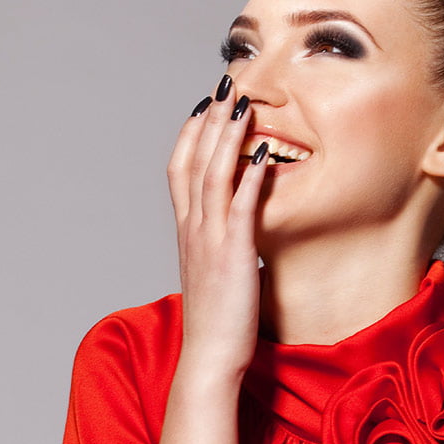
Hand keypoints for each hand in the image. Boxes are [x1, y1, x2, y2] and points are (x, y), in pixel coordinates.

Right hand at [166, 75, 272, 375]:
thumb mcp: (213, 271)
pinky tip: (264, 151)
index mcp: (187, 231)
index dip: (190, 133)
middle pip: (194, 160)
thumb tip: (237, 227)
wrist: (209, 357)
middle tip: (224, 85)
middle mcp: (193, 229)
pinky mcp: (234, 254)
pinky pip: (241, 206)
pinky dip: (250, 176)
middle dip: (209, 120)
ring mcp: (211, 240)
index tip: (204, 106)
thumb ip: (221, 243)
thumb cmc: (217, 320)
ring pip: (213, 174)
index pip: (179, 169)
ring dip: (227, 136)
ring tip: (241, 103)